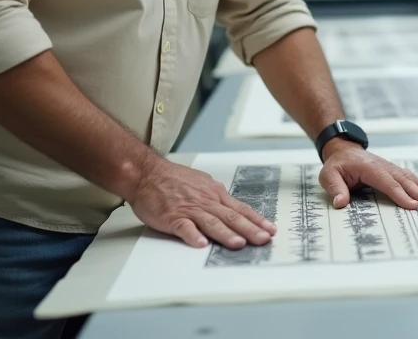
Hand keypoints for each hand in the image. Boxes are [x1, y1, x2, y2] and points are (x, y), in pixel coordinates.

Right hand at [129, 155, 276, 250]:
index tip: (270, 230)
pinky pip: (184, 227)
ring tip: (239, 244)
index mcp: (214, 194)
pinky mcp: (172, 217)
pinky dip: (193, 236)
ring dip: (226, 233)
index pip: (240, 208)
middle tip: (263, 240)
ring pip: (211, 222)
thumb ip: (216, 197)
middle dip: (249, 229)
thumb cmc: (173, 179)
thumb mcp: (202, 183)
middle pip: (231, 216)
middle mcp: (205, 201)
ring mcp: (189, 209)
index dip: (256, 220)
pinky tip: (201, 244)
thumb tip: (231, 207)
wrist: (147, 173)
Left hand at [318, 140, 417, 209]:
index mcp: (369, 168)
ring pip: (409, 177)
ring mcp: (390, 167)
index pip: (387, 183)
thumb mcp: (329, 176)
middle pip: (403, 180)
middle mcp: (383, 166)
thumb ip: (335, 188)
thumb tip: (340, 203)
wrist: (343, 150)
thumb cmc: (337, 165)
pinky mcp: (393, 170)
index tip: (414, 205)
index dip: (401, 195)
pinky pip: (410, 176)